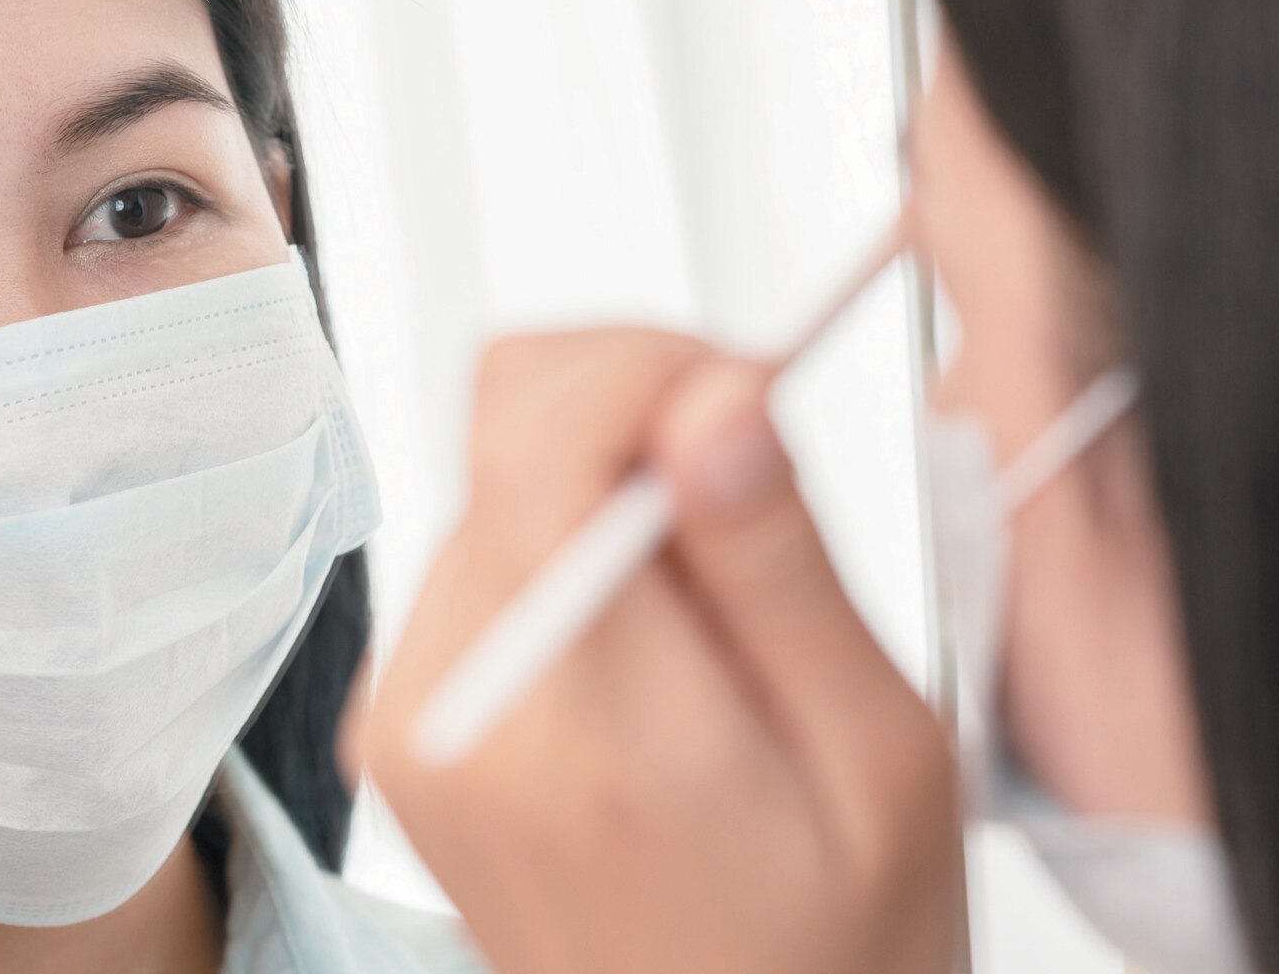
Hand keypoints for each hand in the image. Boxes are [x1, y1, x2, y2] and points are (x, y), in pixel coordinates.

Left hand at [360, 330, 962, 973]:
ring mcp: (407, 716)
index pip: (534, 416)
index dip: (656, 364)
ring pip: (499, 481)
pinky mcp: (404, 721)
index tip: (752, 414)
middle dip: (646, 423)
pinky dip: (573, 562)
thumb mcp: (875, 759)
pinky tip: (661, 656)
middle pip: (510, 429)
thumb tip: (711, 399)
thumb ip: (777, 565)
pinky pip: (481, 561)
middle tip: (760, 509)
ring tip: (722, 621)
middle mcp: (447, 706)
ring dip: (612, 498)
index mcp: (571, 718)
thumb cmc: (824, 956)